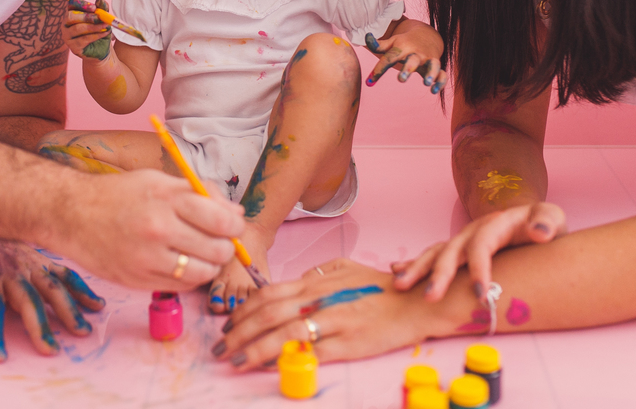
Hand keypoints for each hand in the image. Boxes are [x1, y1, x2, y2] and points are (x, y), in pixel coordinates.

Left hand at [0, 230, 104, 361]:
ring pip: (51, 288)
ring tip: (81, 332)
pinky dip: (82, 288)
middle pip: (27, 301)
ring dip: (67, 310)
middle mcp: (10, 270)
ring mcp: (28, 264)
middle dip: (39, 326)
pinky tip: (96, 305)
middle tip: (50, 350)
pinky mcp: (40, 260)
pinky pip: (64, 274)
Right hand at [51, 168, 245, 290]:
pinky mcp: (138, 280)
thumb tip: (235, 213)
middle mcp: (159, 228)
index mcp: (167, 198)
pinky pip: (182, 286)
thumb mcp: (158, 180)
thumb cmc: (118, 194)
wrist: (72, 214)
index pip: (223, 220)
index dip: (236, 226)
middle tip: (218, 241)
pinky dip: (189, 277)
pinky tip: (180, 262)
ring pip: (204, 273)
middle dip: (226, 247)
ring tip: (199, 253)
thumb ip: (199, 193)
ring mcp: (148, 258)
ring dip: (209, 265)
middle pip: (219, 250)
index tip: (232, 225)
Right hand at [63, 0, 112, 61]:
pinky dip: (96, 35)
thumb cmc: (100, 31)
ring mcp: (68, 36)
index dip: (81, 4)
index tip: (94, 7)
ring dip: (93, 27)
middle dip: (86, 16)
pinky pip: (83, 39)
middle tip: (98, 18)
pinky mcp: (73, 47)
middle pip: (70, 16)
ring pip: (78, 28)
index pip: (71, 4)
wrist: (102, 50)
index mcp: (72, 13)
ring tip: (105, 26)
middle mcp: (66, 24)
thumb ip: (102, 9)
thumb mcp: (103, 19)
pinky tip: (104, 33)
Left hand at [214, 259, 424, 368]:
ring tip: (235, 360)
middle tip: (220, 347)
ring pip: (284, 333)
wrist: (415, 302)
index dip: (243, 310)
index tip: (227, 324)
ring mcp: (333, 320)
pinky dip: (287, 359)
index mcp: (316, 283)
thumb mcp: (346, 269)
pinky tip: (270, 366)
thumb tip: (295, 282)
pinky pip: (310, 352)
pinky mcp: (348, 343)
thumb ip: (318, 274)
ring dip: (254, 348)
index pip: (269, 294)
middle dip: (239, 331)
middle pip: (268, 314)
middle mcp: (320, 299)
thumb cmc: (380, 287)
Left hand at [364, 24, 447, 91]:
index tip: (369, 82)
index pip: (389, 58)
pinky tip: (433, 91)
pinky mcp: (437, 66)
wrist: (427, 35)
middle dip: (408, 69)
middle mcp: (416, 53)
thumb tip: (366, 37)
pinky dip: (440, 82)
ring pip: (433, 65)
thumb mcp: (392, 43)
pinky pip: (442, 75)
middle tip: (401, 79)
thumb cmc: (404, 43)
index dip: (379, 69)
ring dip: (430, 74)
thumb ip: (379, 45)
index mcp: (403, 48)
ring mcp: (428, 59)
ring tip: (426, 83)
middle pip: (413, 60)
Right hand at [392, 202, 566, 301]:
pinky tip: (397, 272)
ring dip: (417, 269)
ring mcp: (461, 241)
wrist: (528, 218)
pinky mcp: (456, 250)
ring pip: (435, 253)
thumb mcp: (551, 217)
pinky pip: (431, 255)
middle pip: (451, 252)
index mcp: (494, 225)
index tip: (482, 296)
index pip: (482, 247)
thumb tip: (539, 232)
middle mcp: (472, 232)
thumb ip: (546, 221)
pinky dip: (413, 263)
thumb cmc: (540, 223)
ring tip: (401, 285)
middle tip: (431, 298)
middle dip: (439, 275)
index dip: (480, 270)